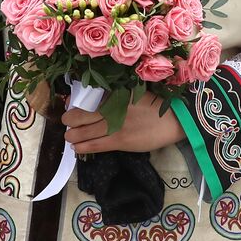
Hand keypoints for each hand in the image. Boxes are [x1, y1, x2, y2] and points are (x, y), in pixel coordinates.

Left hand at [63, 93, 184, 154]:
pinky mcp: (120, 141)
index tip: (68, 105)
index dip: (74, 103)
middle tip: (66, 121)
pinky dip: (83, 147)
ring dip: (73, 135)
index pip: (88, 99)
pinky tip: (76, 147)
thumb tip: (99, 98)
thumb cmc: (157, 105)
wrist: (174, 120)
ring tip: (69, 136)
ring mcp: (115, 126)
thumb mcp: (135, 92)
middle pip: (81, 116)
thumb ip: (117, 94)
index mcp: (116, 94)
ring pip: (85, 132)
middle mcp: (112, 109)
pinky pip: (96, 145)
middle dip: (69, 120)